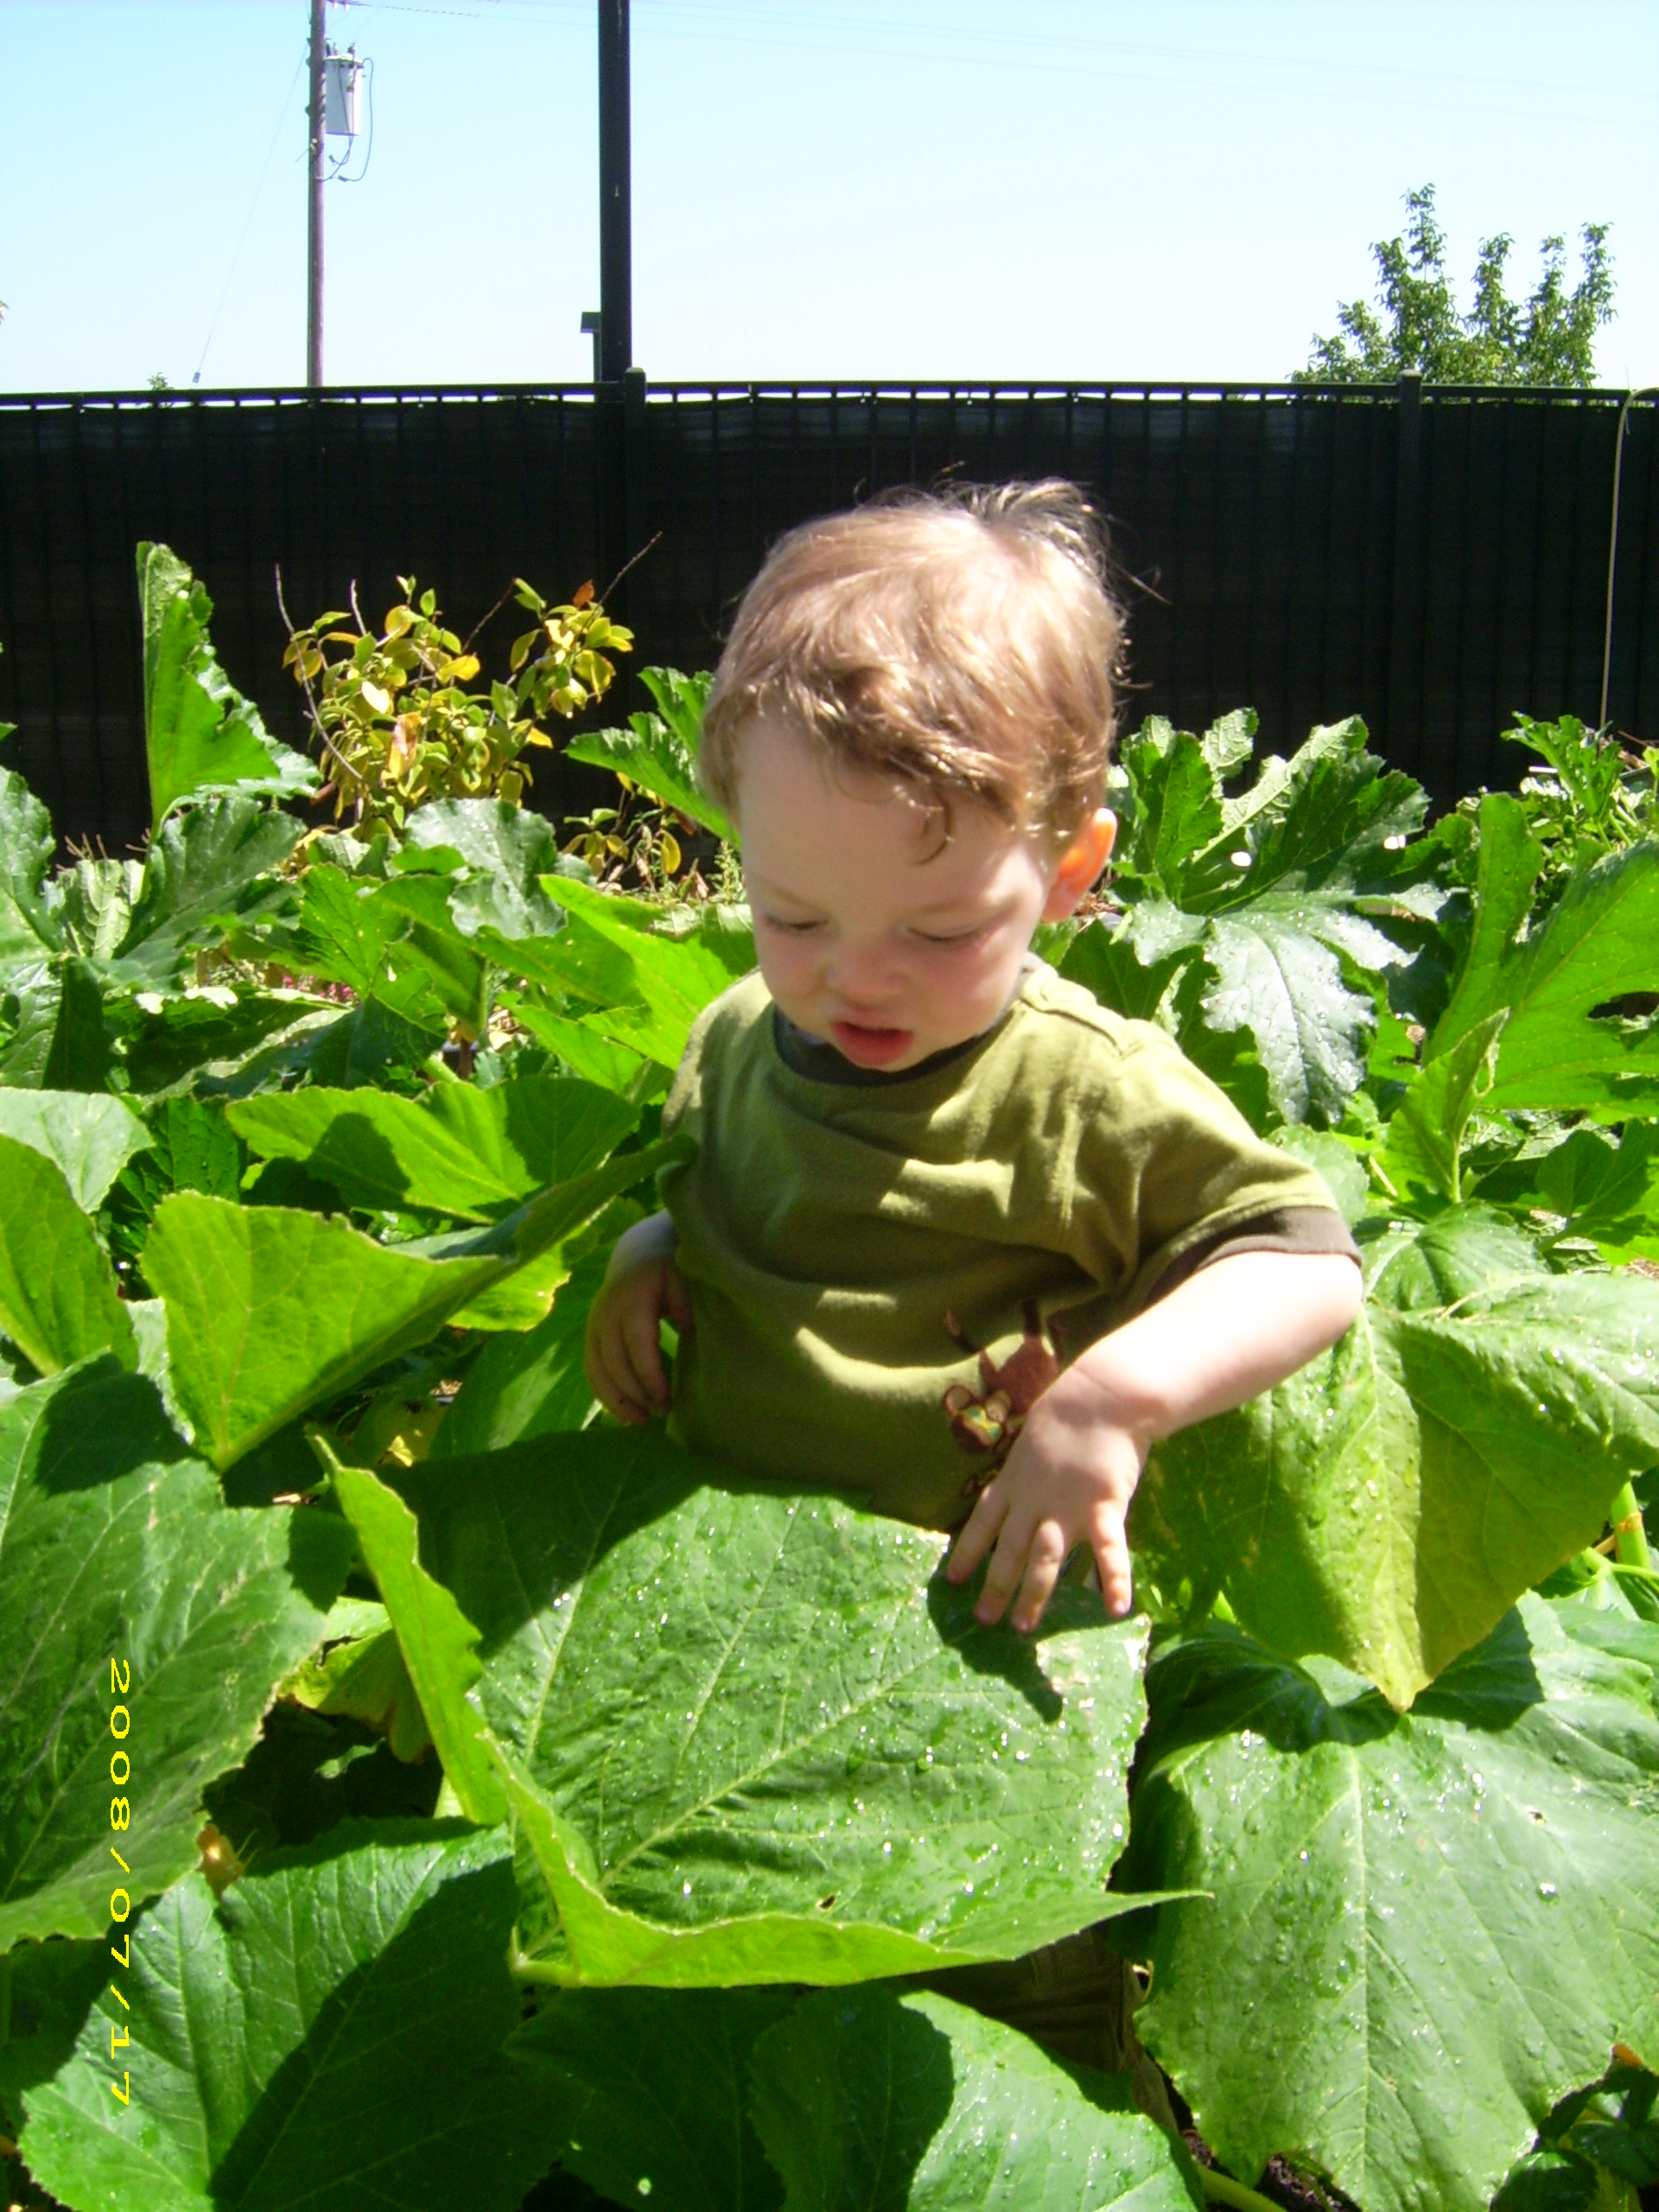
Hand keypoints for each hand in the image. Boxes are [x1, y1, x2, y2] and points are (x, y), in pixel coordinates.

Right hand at [583, 1212, 693, 1424]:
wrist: (638, 1254)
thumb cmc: (669, 1269)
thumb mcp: (682, 1275)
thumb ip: (685, 1299)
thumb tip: (685, 1326)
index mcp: (630, 1298)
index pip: (637, 1345)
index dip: (650, 1377)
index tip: (668, 1401)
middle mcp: (605, 1313)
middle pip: (614, 1363)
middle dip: (636, 1394)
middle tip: (662, 1414)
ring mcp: (593, 1326)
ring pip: (597, 1371)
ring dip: (617, 1401)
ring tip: (643, 1422)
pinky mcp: (591, 1337)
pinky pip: (592, 1371)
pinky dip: (606, 1395)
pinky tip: (627, 1413)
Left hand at [944, 1362, 1149, 1632]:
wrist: (1100, 1396)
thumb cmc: (1068, 1415)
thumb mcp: (1031, 1443)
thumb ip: (1025, 1471)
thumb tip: (1018, 1488)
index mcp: (1013, 1483)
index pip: (982, 1524)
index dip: (967, 1552)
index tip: (952, 1580)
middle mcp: (1033, 1501)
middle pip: (1009, 1551)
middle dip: (994, 1586)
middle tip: (984, 1620)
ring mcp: (1066, 1507)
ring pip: (1044, 1559)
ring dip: (1033, 1594)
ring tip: (1022, 1626)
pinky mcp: (1103, 1507)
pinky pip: (1108, 1551)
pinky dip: (1114, 1580)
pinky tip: (1115, 1609)